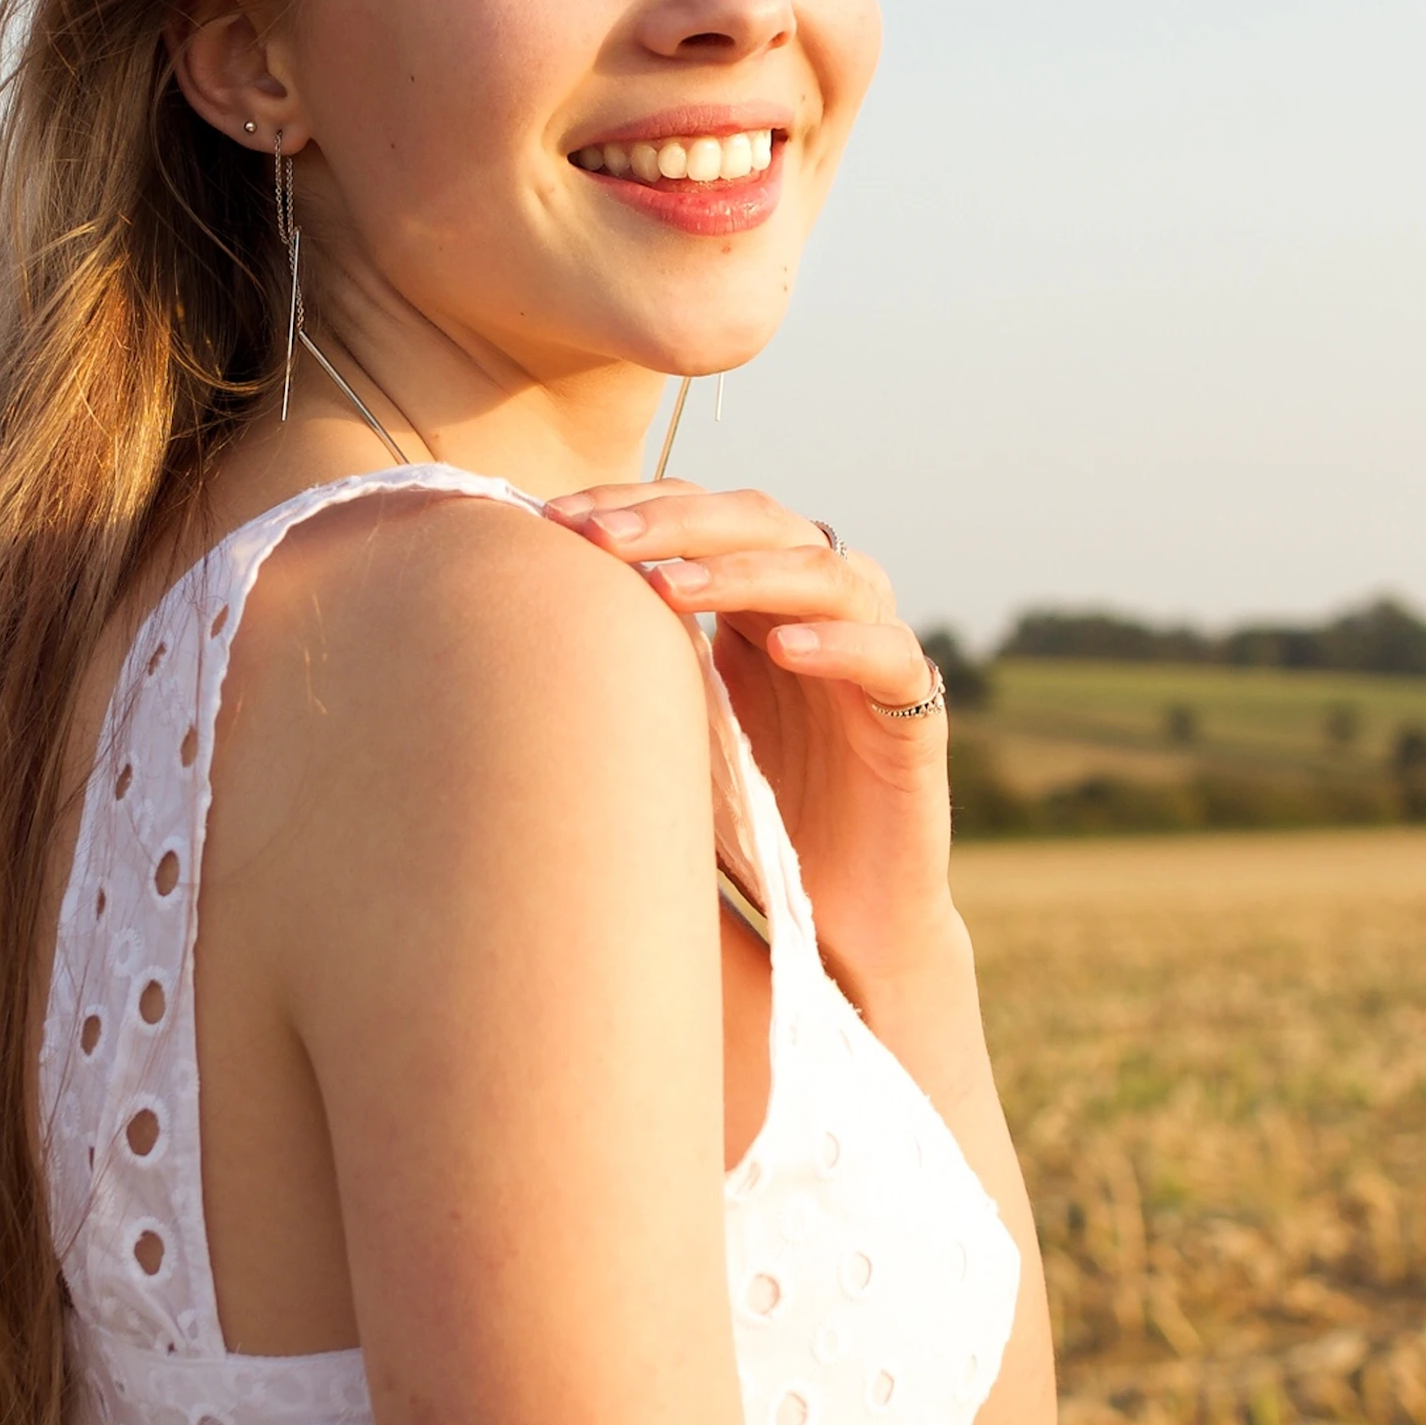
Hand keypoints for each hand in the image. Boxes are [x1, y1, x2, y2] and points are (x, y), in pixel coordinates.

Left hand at [542, 485, 962, 1010]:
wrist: (838, 921)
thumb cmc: (745, 821)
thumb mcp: (670, 729)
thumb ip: (629, 666)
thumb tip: (511, 620)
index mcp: (756, 597)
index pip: (702, 514)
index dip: (634, 503)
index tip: (551, 519)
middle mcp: (818, 606)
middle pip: (761, 520)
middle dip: (675, 521)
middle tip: (600, 537)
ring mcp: (873, 650)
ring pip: (826, 572)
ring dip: (744, 571)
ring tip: (668, 586)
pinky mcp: (914, 714)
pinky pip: (891, 655)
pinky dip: (841, 644)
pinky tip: (785, 652)